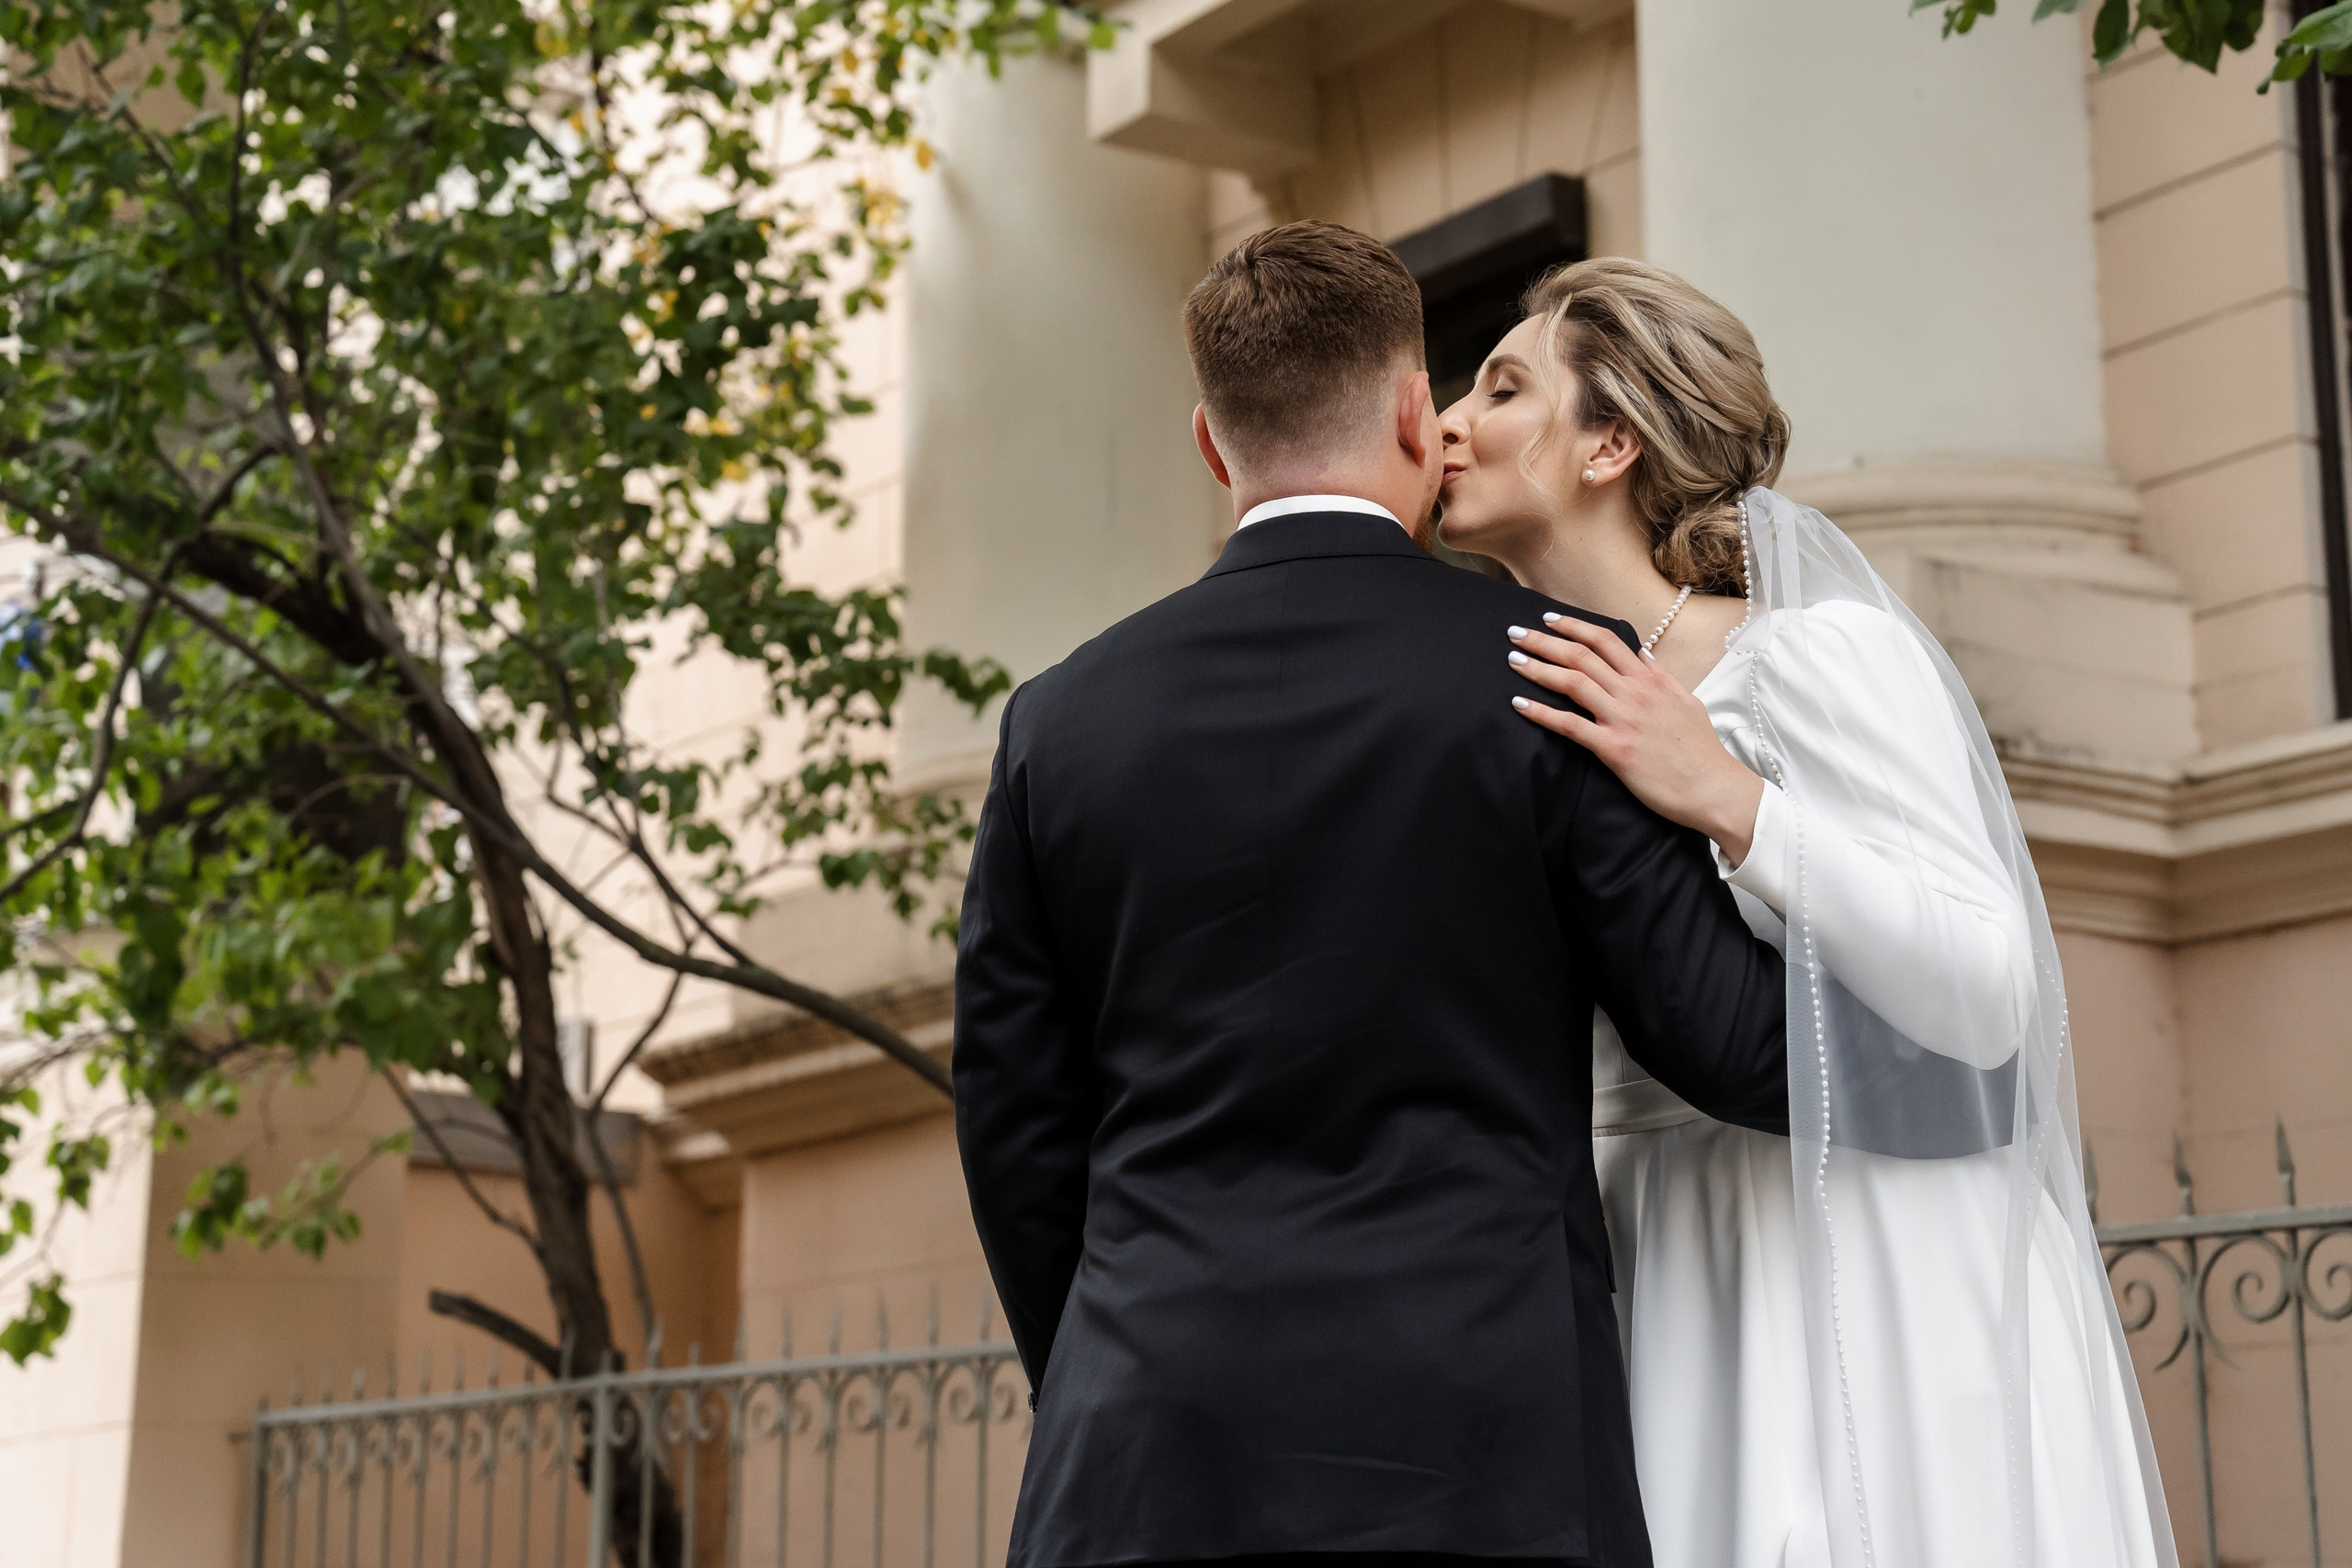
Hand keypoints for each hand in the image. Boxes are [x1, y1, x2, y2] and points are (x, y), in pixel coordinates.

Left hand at [1507, 614, 1764, 865]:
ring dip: (1538, 668)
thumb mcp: (1686, 701)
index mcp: (1651, 679)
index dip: (1574, 626)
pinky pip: (1570, 726)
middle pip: (1581, 655)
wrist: (1713, 788)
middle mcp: (1635, 692)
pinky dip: (1541, 713)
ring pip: (1573, 682)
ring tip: (1513, 660)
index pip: (1606, 640)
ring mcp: (1624, 719)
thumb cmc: (1700, 750)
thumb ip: (1660, 676)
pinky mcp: (1615, 749)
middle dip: (1544, 641)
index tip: (1549, 619)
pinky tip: (1519, 705)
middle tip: (1515, 633)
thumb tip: (1642, 653)